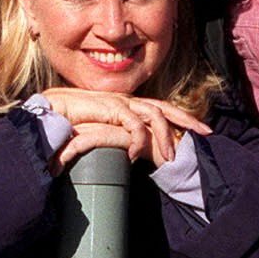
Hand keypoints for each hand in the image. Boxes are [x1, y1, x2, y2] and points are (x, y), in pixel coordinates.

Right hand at [42, 88, 209, 168]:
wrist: (52, 110)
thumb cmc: (72, 120)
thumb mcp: (101, 129)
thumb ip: (116, 135)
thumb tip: (130, 151)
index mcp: (127, 104)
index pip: (160, 108)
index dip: (180, 117)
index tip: (197, 130)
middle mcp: (128, 99)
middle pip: (165, 107)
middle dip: (187, 120)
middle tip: (206, 133)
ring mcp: (121, 102)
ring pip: (155, 115)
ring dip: (165, 137)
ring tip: (171, 157)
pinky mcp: (111, 108)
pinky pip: (133, 125)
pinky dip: (138, 140)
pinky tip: (137, 155)